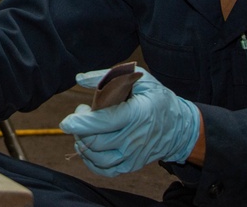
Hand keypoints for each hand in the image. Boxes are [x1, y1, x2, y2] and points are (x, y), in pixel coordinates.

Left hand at [59, 67, 199, 176]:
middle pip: (97, 141)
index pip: (105, 122)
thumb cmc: (157, 97)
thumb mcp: (140, 78)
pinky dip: (91, 161)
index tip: (66, 121)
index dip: (82, 123)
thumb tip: (78, 79)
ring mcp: (134, 155)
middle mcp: (135, 138)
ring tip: (83, 130)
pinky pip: (106, 170)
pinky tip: (88, 147)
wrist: (180, 127)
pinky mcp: (132, 165)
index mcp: (137, 113)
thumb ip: (108, 76)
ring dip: (83, 144)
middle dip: (80, 130)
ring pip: (98, 158)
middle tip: (81, 114)